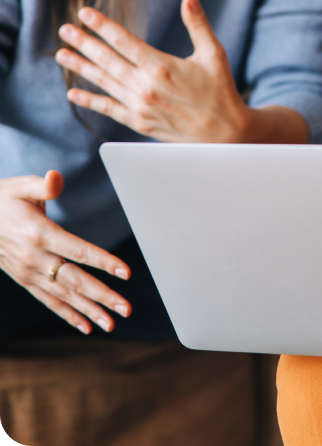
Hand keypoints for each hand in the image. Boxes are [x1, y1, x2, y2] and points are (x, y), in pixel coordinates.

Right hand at [0, 171, 130, 333]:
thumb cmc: (3, 198)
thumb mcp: (21, 185)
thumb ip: (44, 185)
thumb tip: (57, 177)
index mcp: (39, 234)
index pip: (78, 251)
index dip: (104, 262)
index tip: (126, 273)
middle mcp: (35, 258)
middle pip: (75, 280)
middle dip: (103, 296)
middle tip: (127, 309)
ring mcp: (29, 272)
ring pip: (64, 296)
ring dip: (89, 310)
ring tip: (112, 324)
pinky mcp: (24, 280)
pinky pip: (49, 301)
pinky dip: (67, 314)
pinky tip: (86, 326)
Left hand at [56, 0, 250, 142]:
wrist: (225, 134)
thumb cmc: (221, 90)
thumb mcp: (213, 53)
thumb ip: (197, 23)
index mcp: (162, 66)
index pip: (124, 41)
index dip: (102, 25)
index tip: (85, 13)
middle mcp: (146, 86)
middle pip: (107, 60)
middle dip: (84, 42)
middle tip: (65, 29)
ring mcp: (140, 106)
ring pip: (104, 82)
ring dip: (81, 67)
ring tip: (62, 54)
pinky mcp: (139, 122)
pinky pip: (108, 109)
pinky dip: (90, 100)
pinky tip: (74, 93)